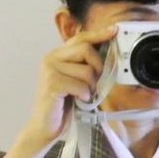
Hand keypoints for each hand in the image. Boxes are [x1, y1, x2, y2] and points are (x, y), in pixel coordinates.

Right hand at [21, 24, 117, 144]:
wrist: (44, 127)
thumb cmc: (62, 106)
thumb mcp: (75, 81)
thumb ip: (84, 67)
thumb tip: (107, 56)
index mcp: (57, 55)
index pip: (80, 38)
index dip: (98, 34)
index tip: (114, 30)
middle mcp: (51, 58)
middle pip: (86, 49)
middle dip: (98, 67)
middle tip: (95, 83)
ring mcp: (50, 70)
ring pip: (86, 70)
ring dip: (91, 87)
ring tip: (83, 96)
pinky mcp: (52, 83)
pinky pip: (81, 85)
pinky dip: (85, 96)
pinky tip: (78, 101)